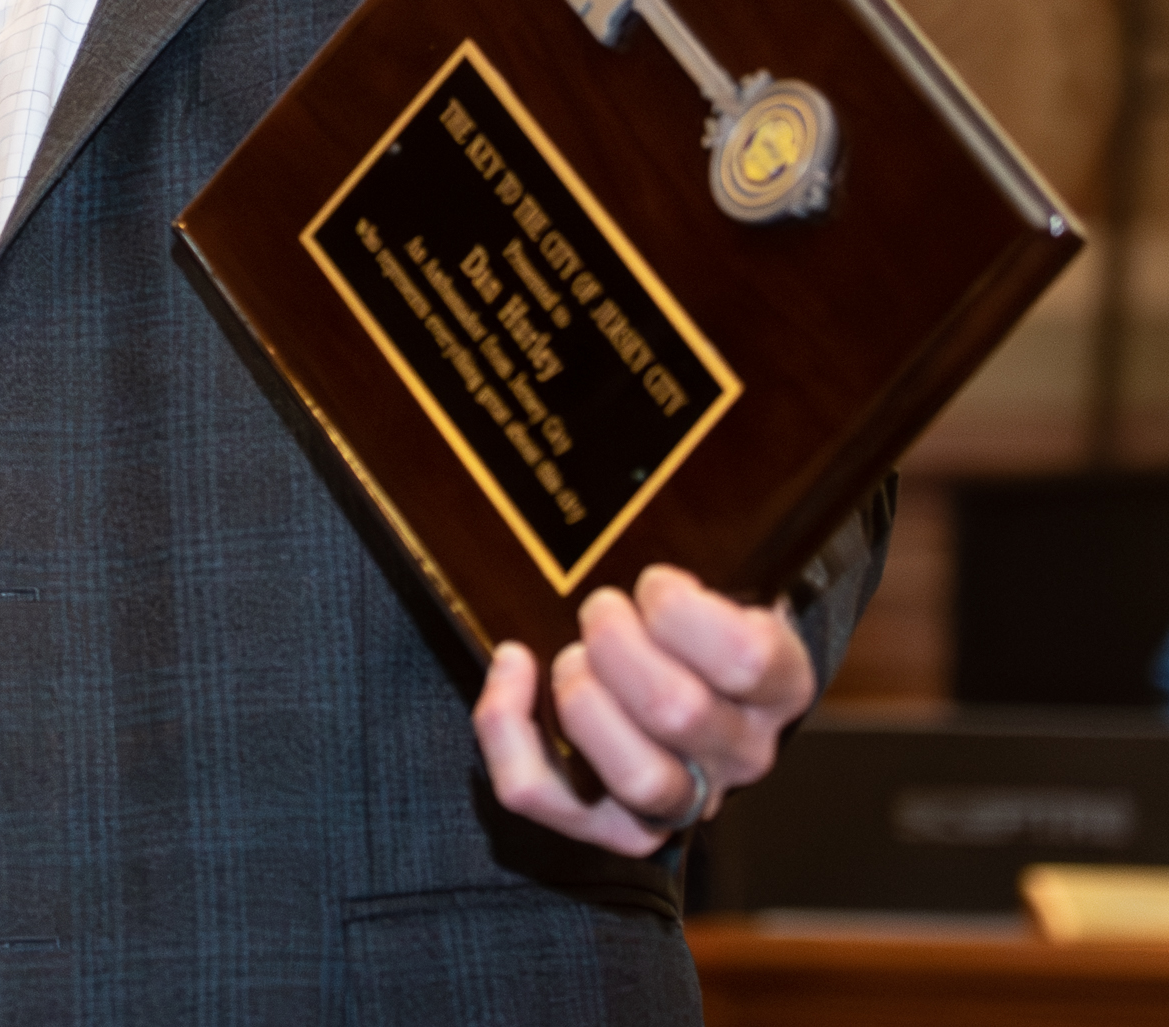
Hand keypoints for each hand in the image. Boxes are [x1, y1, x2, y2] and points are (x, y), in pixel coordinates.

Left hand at [472, 564, 814, 854]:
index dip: (680, 610)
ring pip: (635, 775)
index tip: (652, 582)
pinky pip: (543, 796)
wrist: (676, 675)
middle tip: (599, 608)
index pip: (749, 660)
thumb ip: (708, 539)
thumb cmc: (685, 614)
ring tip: (569, 655)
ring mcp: (683, 798)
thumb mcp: (716, 573)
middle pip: (677, 711)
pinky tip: (511, 667)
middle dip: (614, 643)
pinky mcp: (611, 825)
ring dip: (582, 699)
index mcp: (778, 685)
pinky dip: (507, 731)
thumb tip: (660, 461)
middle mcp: (742, 752)